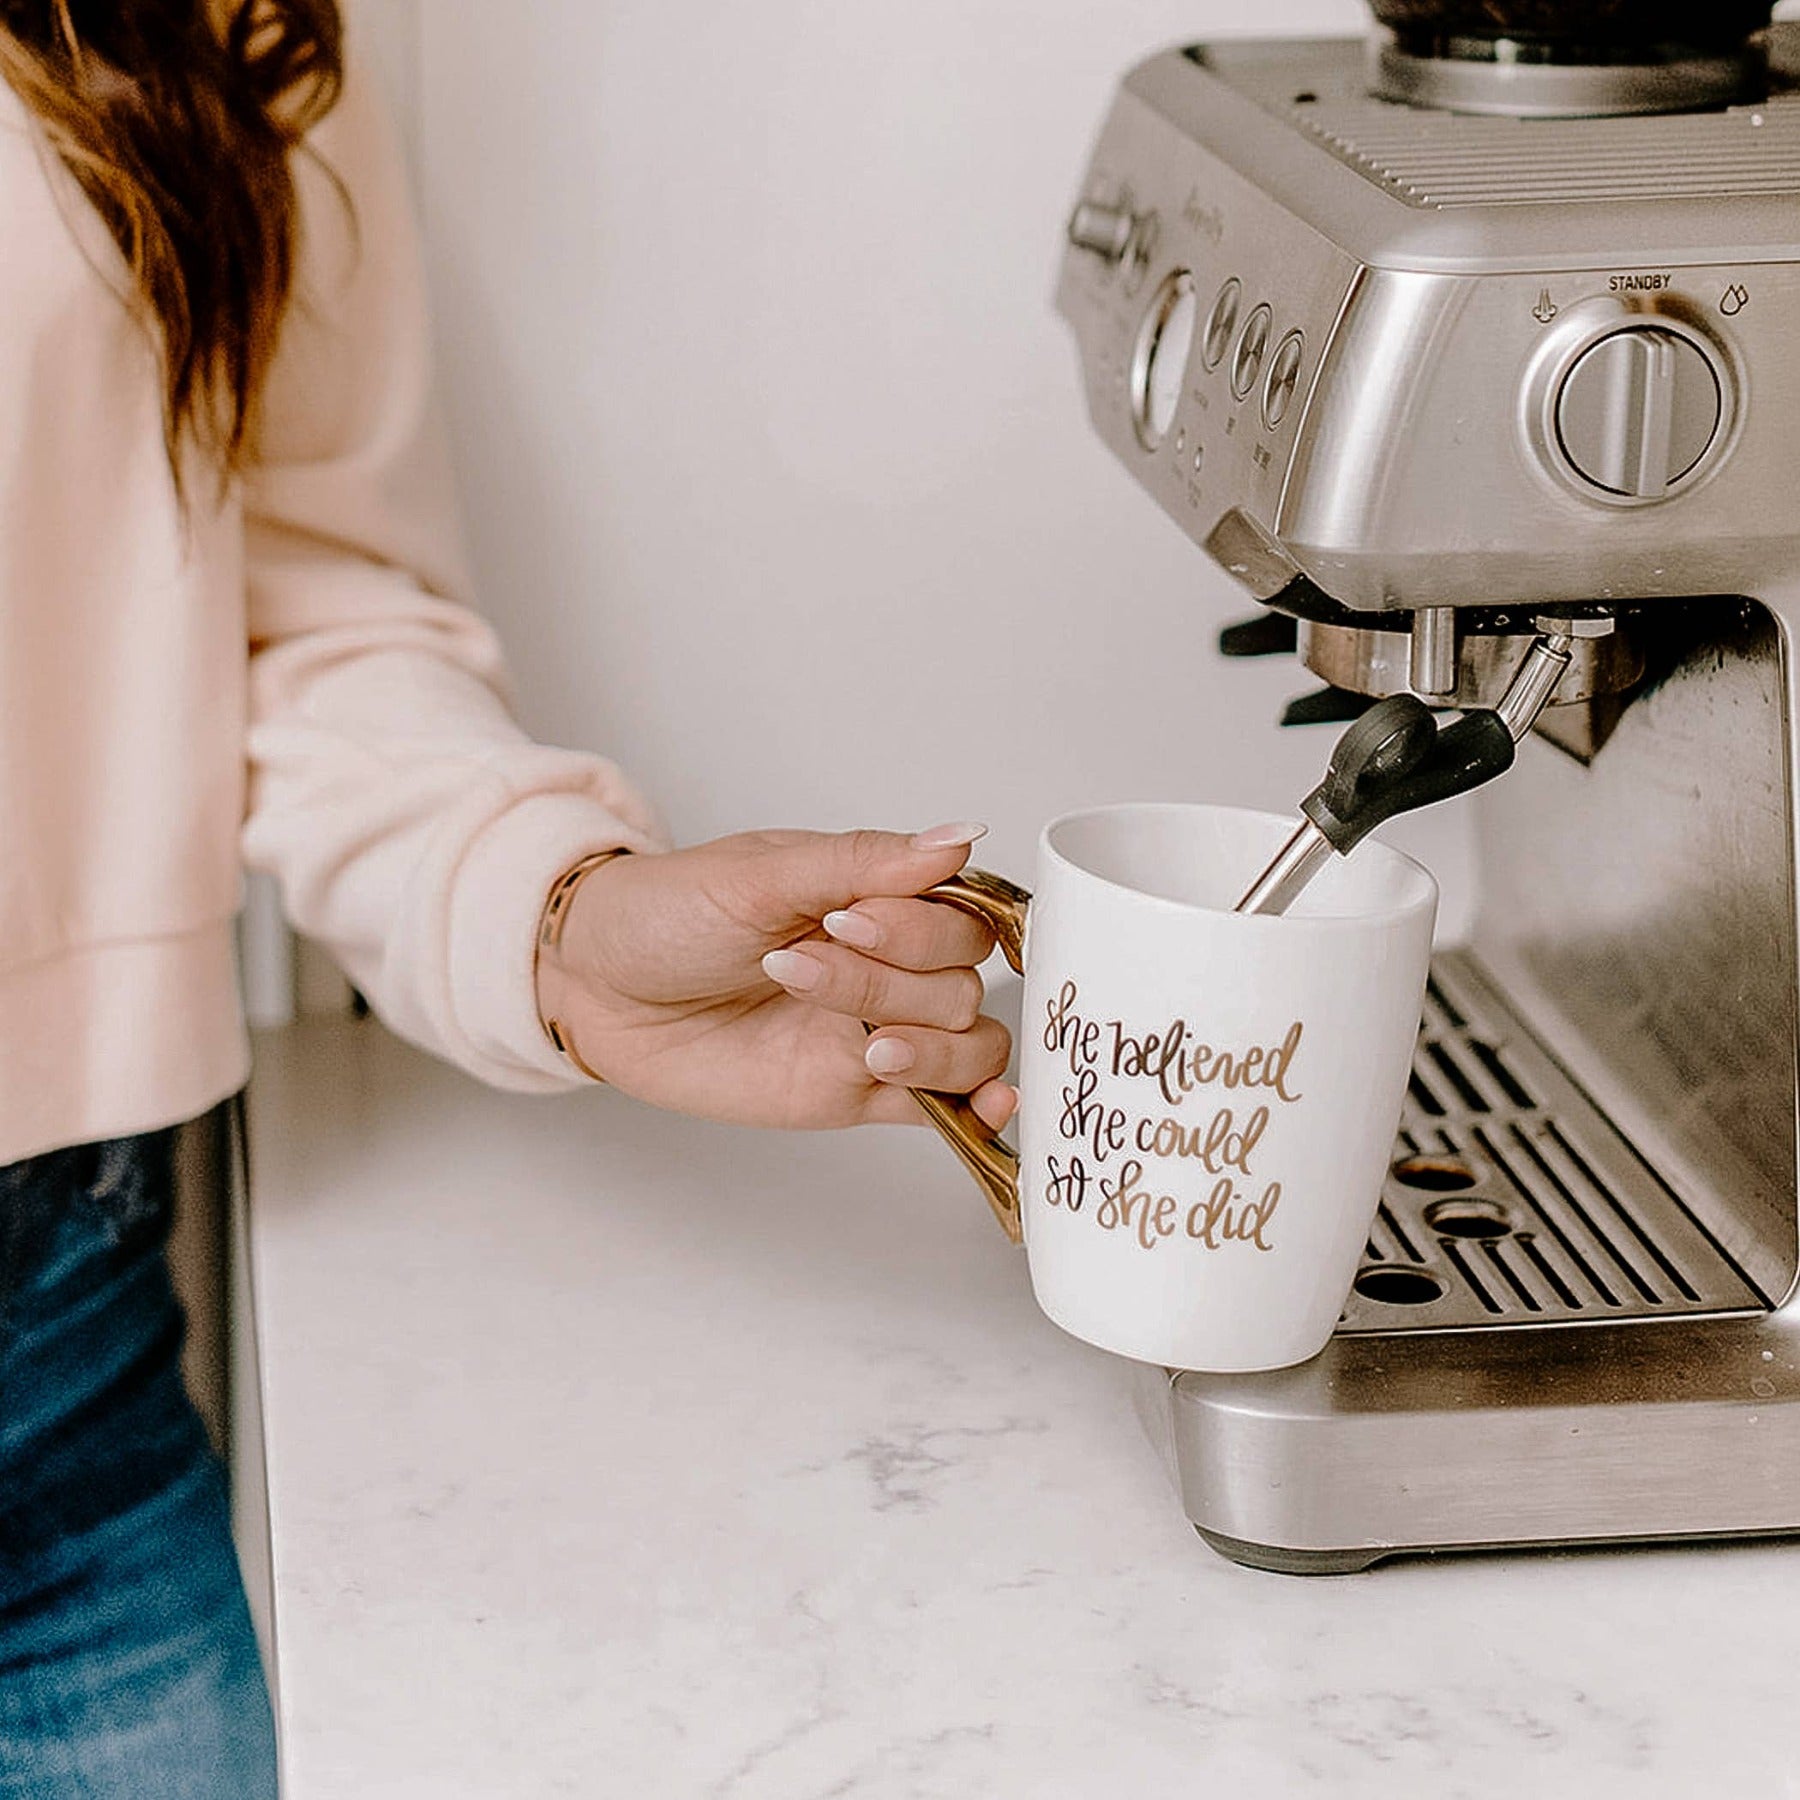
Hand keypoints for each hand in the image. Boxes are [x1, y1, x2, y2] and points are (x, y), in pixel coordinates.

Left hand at [534, 824, 1016, 1130]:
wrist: (597, 986)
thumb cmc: (667, 913)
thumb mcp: (759, 874)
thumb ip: (862, 862)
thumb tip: (959, 834)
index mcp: (877, 896)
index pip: (959, 915)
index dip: (919, 929)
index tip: (846, 921)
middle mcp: (887, 963)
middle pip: (961, 983)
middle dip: (892, 983)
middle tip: (801, 970)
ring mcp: (874, 1029)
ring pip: (965, 1043)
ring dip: (928, 1046)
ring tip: (863, 1046)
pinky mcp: (852, 1092)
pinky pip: (939, 1104)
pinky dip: (973, 1105)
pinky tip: (987, 1104)